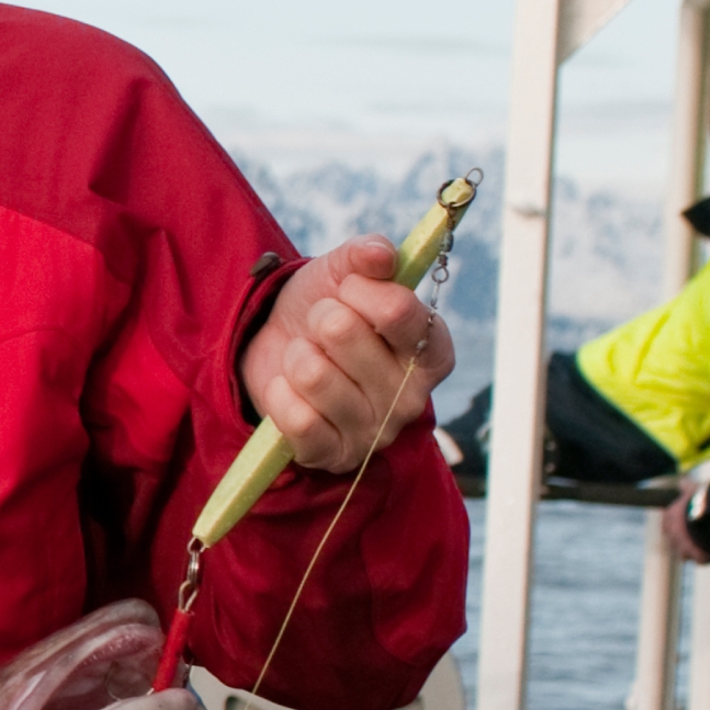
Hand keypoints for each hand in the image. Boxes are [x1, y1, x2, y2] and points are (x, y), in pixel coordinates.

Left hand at [240, 236, 454, 470]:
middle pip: (343, 333)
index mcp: (432, 349)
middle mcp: (413, 397)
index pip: (398, 310)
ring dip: (295, 355)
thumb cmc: (324, 309)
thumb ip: (366, 254)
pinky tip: (290, 389)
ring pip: (312, 374)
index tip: (346, 287)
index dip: (359, 289)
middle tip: (321, 328)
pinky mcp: (335, 455)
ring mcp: (375, 432)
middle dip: (319, 318)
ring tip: (304, 358)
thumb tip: (380, 254)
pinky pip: (296, 419)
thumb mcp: (343, 272)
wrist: (277, 347)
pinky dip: (280, 394)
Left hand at [662, 491, 709, 565]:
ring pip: (685, 553)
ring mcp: (684, 548)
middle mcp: (673, 535)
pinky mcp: (697, 556)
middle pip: (675, 541)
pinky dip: (706, 558)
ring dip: (693, 551)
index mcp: (669, 520)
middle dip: (683, 540)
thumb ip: (687, 487)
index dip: (674, 525)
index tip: (683, 525)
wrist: (707, 518)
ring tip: (703, 547)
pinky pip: (702, 560)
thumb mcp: (692, 491)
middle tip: (693, 538)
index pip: (667, 524)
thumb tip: (683, 481)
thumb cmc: (698, 501)